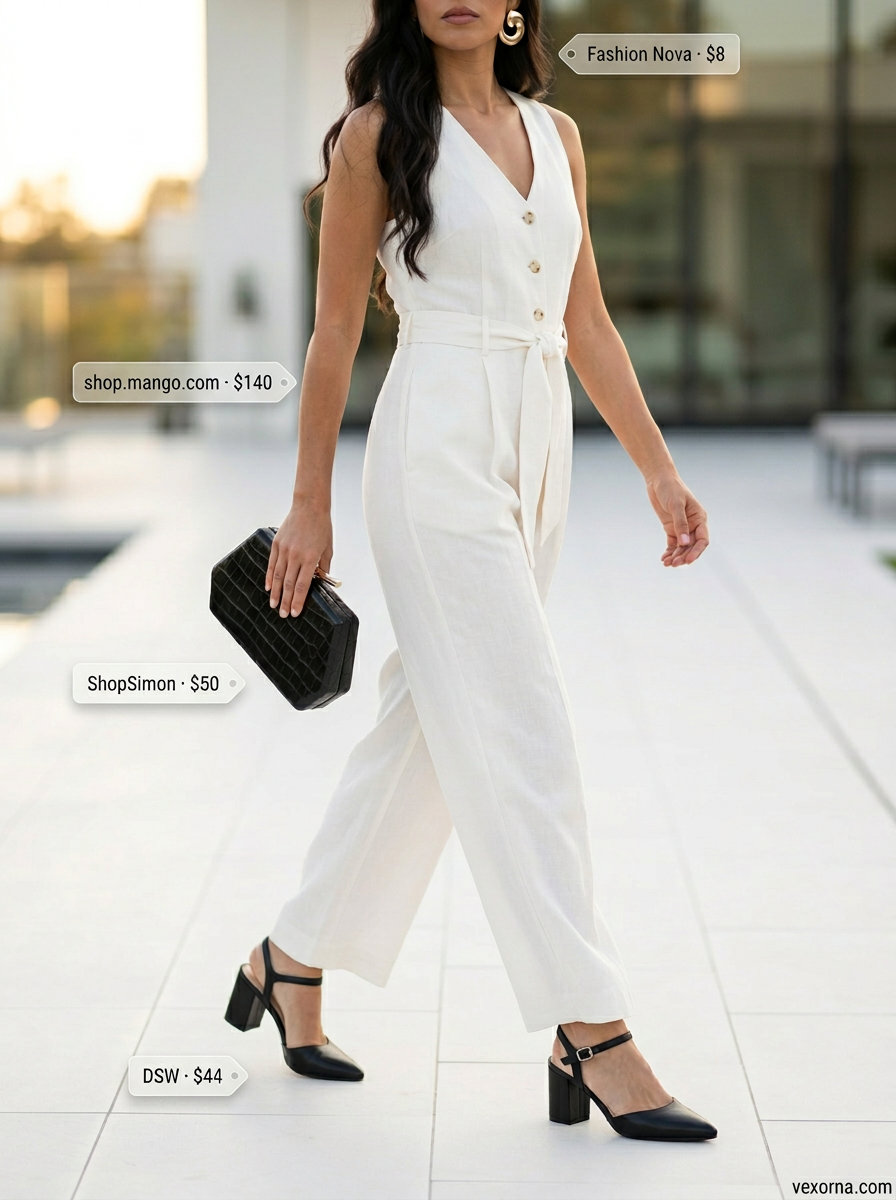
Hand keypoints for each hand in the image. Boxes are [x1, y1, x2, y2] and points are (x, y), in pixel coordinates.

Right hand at [265, 499, 332, 616]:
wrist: (309, 506)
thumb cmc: (321, 527)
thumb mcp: (328, 548)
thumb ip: (323, 567)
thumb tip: (319, 581)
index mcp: (311, 558)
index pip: (303, 585)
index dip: (298, 601)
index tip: (295, 613)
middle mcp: (296, 556)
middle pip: (290, 584)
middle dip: (286, 602)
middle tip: (283, 615)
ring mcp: (285, 550)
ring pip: (279, 577)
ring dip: (276, 593)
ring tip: (274, 605)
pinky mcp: (277, 544)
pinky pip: (272, 564)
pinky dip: (270, 577)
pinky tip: (269, 587)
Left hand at [645, 472, 708, 566]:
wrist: (658, 480)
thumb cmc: (670, 489)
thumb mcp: (676, 505)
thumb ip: (680, 524)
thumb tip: (685, 543)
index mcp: (700, 518)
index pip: (702, 540)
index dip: (696, 552)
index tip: (687, 560)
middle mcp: (693, 525)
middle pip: (692, 546)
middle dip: (684, 556)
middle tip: (674, 564)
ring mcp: (682, 527)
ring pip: (682, 547)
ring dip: (676, 556)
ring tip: (667, 564)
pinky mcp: (671, 528)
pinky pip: (673, 544)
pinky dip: (669, 552)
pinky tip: (664, 559)